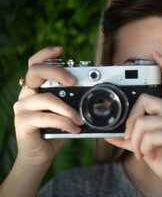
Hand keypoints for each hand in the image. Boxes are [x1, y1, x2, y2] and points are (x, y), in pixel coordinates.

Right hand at [13, 46, 82, 168]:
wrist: (40, 155)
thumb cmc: (55, 130)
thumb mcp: (67, 112)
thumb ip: (74, 100)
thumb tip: (97, 91)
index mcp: (37, 87)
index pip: (36, 64)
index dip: (46, 53)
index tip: (61, 49)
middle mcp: (27, 93)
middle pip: (35, 71)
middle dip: (56, 72)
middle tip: (72, 81)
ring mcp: (22, 106)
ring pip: (46, 98)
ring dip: (68, 109)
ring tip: (80, 119)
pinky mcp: (22, 121)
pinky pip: (47, 117)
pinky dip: (65, 123)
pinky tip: (75, 129)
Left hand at [105, 52, 161, 195]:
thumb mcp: (145, 147)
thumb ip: (129, 138)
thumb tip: (108, 134)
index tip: (155, 54)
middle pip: (145, 100)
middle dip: (131, 121)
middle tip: (130, 138)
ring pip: (143, 121)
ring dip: (135, 141)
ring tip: (141, 152)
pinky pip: (148, 135)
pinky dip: (142, 149)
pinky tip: (149, 156)